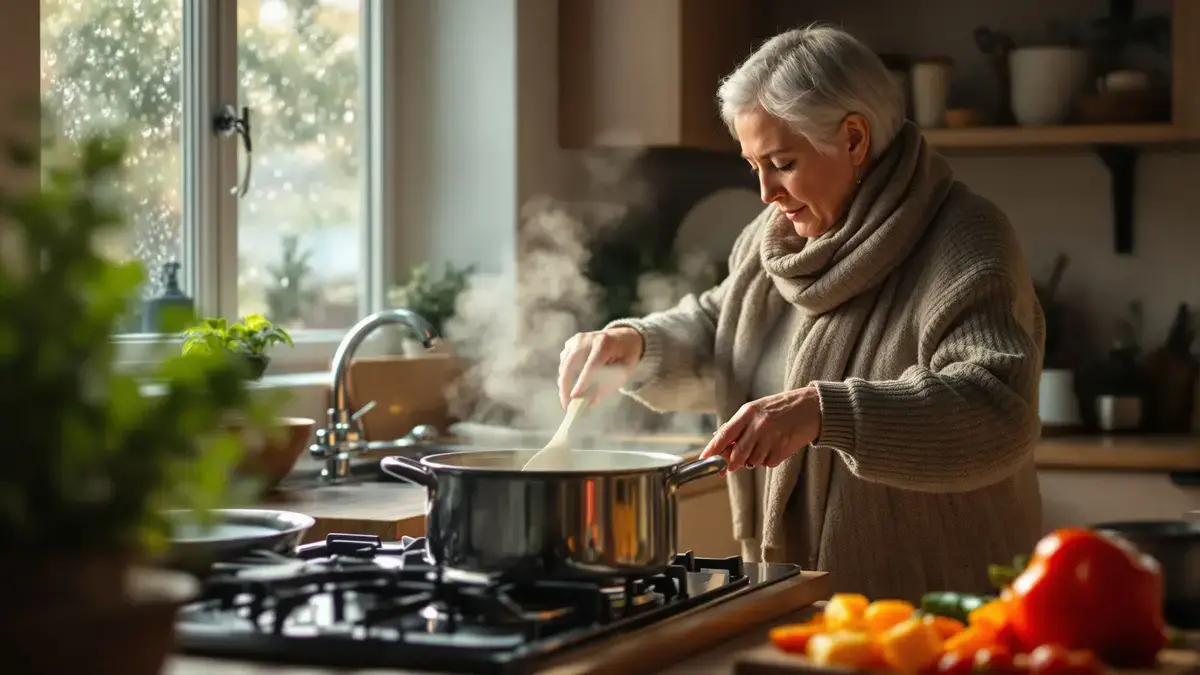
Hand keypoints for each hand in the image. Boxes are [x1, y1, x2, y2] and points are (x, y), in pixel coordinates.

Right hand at [557, 327, 644, 407]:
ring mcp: (577, 340)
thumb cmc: (625, 356)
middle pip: (570, 364)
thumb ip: (609, 386)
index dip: (582, 383)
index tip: (574, 398)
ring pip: (564, 364)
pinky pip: (564, 362)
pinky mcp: (571, 343)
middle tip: (565, 404)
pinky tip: (571, 384)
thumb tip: (591, 403)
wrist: (623, 337)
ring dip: (564, 383)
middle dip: (565, 385)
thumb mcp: (624, 371)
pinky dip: (565, 375)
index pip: (591, 366)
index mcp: (604, 343)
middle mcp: (587, 339)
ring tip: (567, 398)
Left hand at [700, 387, 821, 471]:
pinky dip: (768, 460)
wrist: (812, 407)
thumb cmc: (781, 407)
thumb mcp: (756, 409)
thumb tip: (717, 438)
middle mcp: (758, 425)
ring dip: (753, 460)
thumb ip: (737, 425)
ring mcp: (771, 437)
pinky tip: (775, 447)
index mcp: (748, 413)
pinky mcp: (783, 449)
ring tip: (763, 446)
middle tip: (729, 466)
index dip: (712, 450)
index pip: (724, 434)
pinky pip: (768, 463)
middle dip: (731, 463)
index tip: (703, 459)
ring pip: (752, 461)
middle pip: (737, 454)